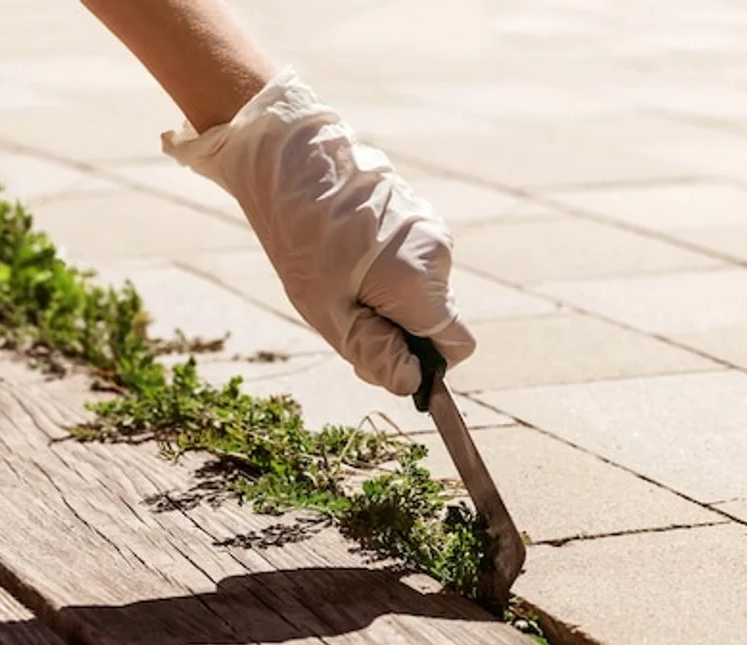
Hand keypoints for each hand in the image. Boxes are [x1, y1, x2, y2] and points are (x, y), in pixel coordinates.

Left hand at [160, 66, 474, 395]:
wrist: (288, 158)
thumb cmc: (302, 240)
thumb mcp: (328, 311)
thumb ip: (375, 353)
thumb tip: (412, 383)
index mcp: (421, 282)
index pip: (458, 346)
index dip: (428, 364)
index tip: (388, 357)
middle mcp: (438, 254)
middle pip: (437, 320)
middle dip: (401, 331)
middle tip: (347, 314)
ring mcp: (433, 229)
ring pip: (425, 291)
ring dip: (392, 299)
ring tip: (341, 275)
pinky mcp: (420, 213)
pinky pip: (416, 262)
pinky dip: (390, 270)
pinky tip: (349, 251)